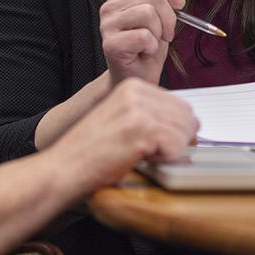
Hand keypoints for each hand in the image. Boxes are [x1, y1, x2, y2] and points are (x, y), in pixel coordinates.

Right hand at [46, 78, 198, 195]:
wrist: (64, 168)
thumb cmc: (89, 152)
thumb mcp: (121, 119)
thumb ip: (150, 114)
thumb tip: (189, 122)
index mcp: (133, 86)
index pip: (179, 104)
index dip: (174, 129)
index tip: (155, 141)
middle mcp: (137, 92)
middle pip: (186, 117)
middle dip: (176, 140)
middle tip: (149, 152)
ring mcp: (139, 109)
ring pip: (185, 133)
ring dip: (168, 152)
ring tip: (141, 155)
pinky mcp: (142, 130)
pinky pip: (176, 148)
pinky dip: (164, 161)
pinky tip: (140, 160)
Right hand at [99, 0, 184, 85]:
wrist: (137, 78)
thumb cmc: (147, 46)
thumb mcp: (160, 12)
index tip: (178, 4)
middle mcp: (110, 7)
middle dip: (169, 17)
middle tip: (165, 33)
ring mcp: (107, 25)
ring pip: (149, 14)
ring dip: (160, 33)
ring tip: (153, 43)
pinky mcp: (110, 44)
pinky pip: (144, 36)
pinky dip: (153, 47)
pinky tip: (145, 53)